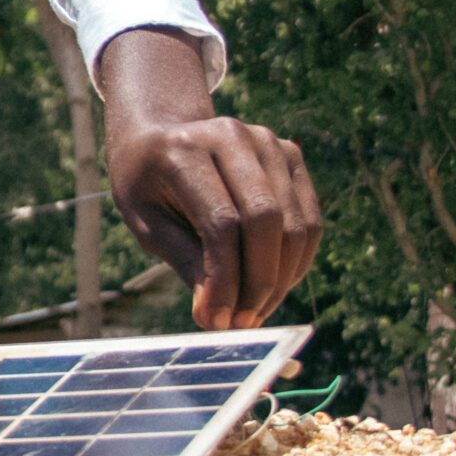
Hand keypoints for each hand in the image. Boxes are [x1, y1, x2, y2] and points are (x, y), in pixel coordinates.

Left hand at [99, 27, 321, 328]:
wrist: (162, 133)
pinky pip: (308, 219)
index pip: (221, 223)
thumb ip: (184, 261)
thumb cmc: (147, 184)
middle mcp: (231, 136)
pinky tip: (271, 287)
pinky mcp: (291, 154)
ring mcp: (268, 141)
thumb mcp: (146, 223)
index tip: (214, 321)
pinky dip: (296, 261)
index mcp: (184, 150)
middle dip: (257, 283)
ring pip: (295, 224)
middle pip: (266, 220)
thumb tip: (218, 315)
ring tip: (253, 311)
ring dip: (280, 280)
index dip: (224, 279)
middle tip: (241, 323)